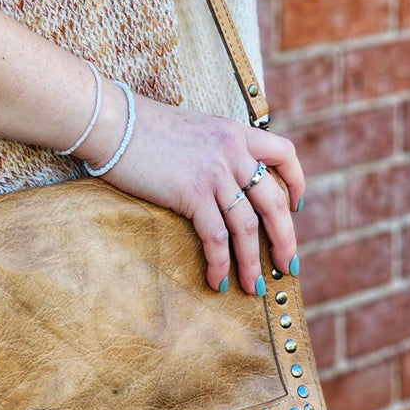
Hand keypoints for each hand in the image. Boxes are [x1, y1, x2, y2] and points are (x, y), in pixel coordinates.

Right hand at [74, 84, 304, 295]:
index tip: (296, 206)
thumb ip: (212, 149)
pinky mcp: (192, 192)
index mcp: (233, 133)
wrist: (114, 122)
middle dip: (285, 239)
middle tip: (287, 265)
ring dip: (253, 261)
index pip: (284, 153)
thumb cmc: (140, 127)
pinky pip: (216, 236)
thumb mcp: (191, 129)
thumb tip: (218, 179)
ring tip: (253, 287)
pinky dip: (220, 263)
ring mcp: (214, 172)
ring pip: (247, 226)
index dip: (296, 182)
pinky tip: (217, 280)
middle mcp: (231, 151)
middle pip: (274, 201)